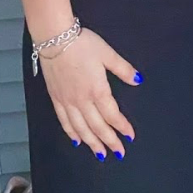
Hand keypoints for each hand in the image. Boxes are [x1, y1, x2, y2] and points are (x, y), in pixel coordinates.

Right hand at [40, 28, 141, 159]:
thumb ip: (123, 69)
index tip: (130, 137)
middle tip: (119, 153)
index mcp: (97, 90)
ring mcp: (67, 101)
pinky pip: (64, 121)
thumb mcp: (107, 53)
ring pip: (81, 129)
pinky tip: (77, 141)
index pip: (112, 115)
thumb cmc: (83, 44)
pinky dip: (72, 133)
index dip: (122, 127)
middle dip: (109, 141)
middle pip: (98, 126)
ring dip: (92, 143)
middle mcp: (82, 100)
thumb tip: (138, 80)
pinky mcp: (56, 98)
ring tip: (100, 154)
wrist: (55, 38)